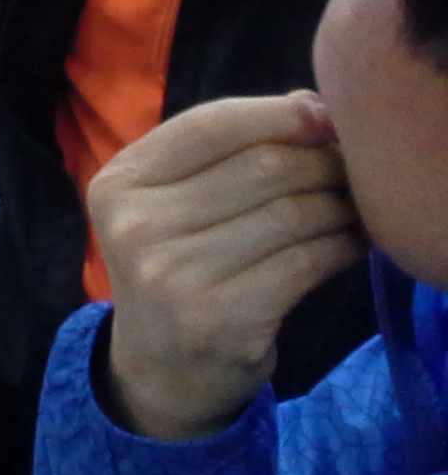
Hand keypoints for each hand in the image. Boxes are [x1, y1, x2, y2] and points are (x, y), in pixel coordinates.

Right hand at [95, 92, 365, 440]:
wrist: (159, 370)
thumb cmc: (174, 268)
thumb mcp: (170, 203)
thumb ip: (226, 152)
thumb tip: (312, 104)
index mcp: (117, 184)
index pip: (208, 125)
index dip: (278, 114)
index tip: (324, 119)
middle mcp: (136, 226)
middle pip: (260, 167)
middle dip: (321, 160)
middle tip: (351, 168)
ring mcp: (174, 275)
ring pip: (290, 214)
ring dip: (340, 204)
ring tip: (357, 204)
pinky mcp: (222, 317)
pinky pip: (306, 262)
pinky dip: (343, 246)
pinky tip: (354, 242)